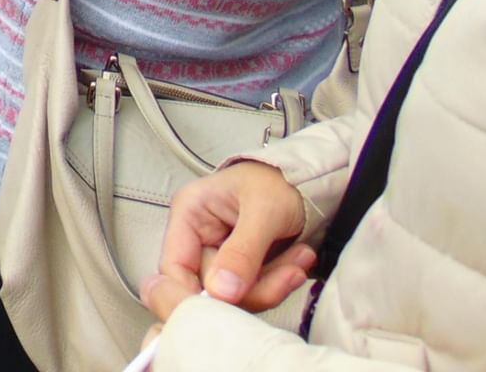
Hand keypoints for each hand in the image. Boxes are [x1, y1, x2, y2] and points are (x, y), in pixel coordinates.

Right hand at [144, 162, 313, 315]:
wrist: (311, 180)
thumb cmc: (279, 179)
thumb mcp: (263, 210)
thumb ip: (242, 252)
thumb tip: (220, 292)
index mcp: (189, 214)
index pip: (174, 267)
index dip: (192, 293)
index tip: (225, 304)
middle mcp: (199, 237)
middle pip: (211, 287)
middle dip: (254, 286)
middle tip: (290, 273)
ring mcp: (222, 255)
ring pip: (237, 293)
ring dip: (273, 283)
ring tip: (300, 259)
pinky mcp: (244, 268)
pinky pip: (256, 290)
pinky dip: (281, 281)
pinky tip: (299, 259)